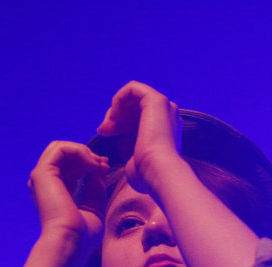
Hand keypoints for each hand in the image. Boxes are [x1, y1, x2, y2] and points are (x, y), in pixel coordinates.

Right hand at [27, 141, 108, 255]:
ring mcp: (41, 178)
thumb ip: (95, 188)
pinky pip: (61, 149)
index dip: (88, 161)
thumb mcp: (94, 207)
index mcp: (54, 192)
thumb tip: (98, 170)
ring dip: (84, 151)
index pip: (68, 165)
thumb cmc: (82, 236)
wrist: (70, 243)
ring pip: (61, 148)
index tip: (105, 167)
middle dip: (86, 154)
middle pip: (63, 154)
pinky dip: (80, 152)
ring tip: (98, 164)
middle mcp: (44, 183)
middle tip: (103, 164)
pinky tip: (93, 165)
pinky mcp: (42, 173)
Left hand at [96, 81, 183, 195]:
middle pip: (133, 106)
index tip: (106, 135)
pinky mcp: (156, 100)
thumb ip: (123, 139)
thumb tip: (105, 128)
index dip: (117, 123)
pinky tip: (114, 117)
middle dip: (114, 116)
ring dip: (115, 109)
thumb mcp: (132, 155)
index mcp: (164, 128)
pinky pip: (132, 88)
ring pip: (132, 96)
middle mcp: (167, 115)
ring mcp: (164, 106)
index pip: (136, 117)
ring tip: (108, 127)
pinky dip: (118, 99)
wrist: (158, 172)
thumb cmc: (146, 173)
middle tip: (104, 131)